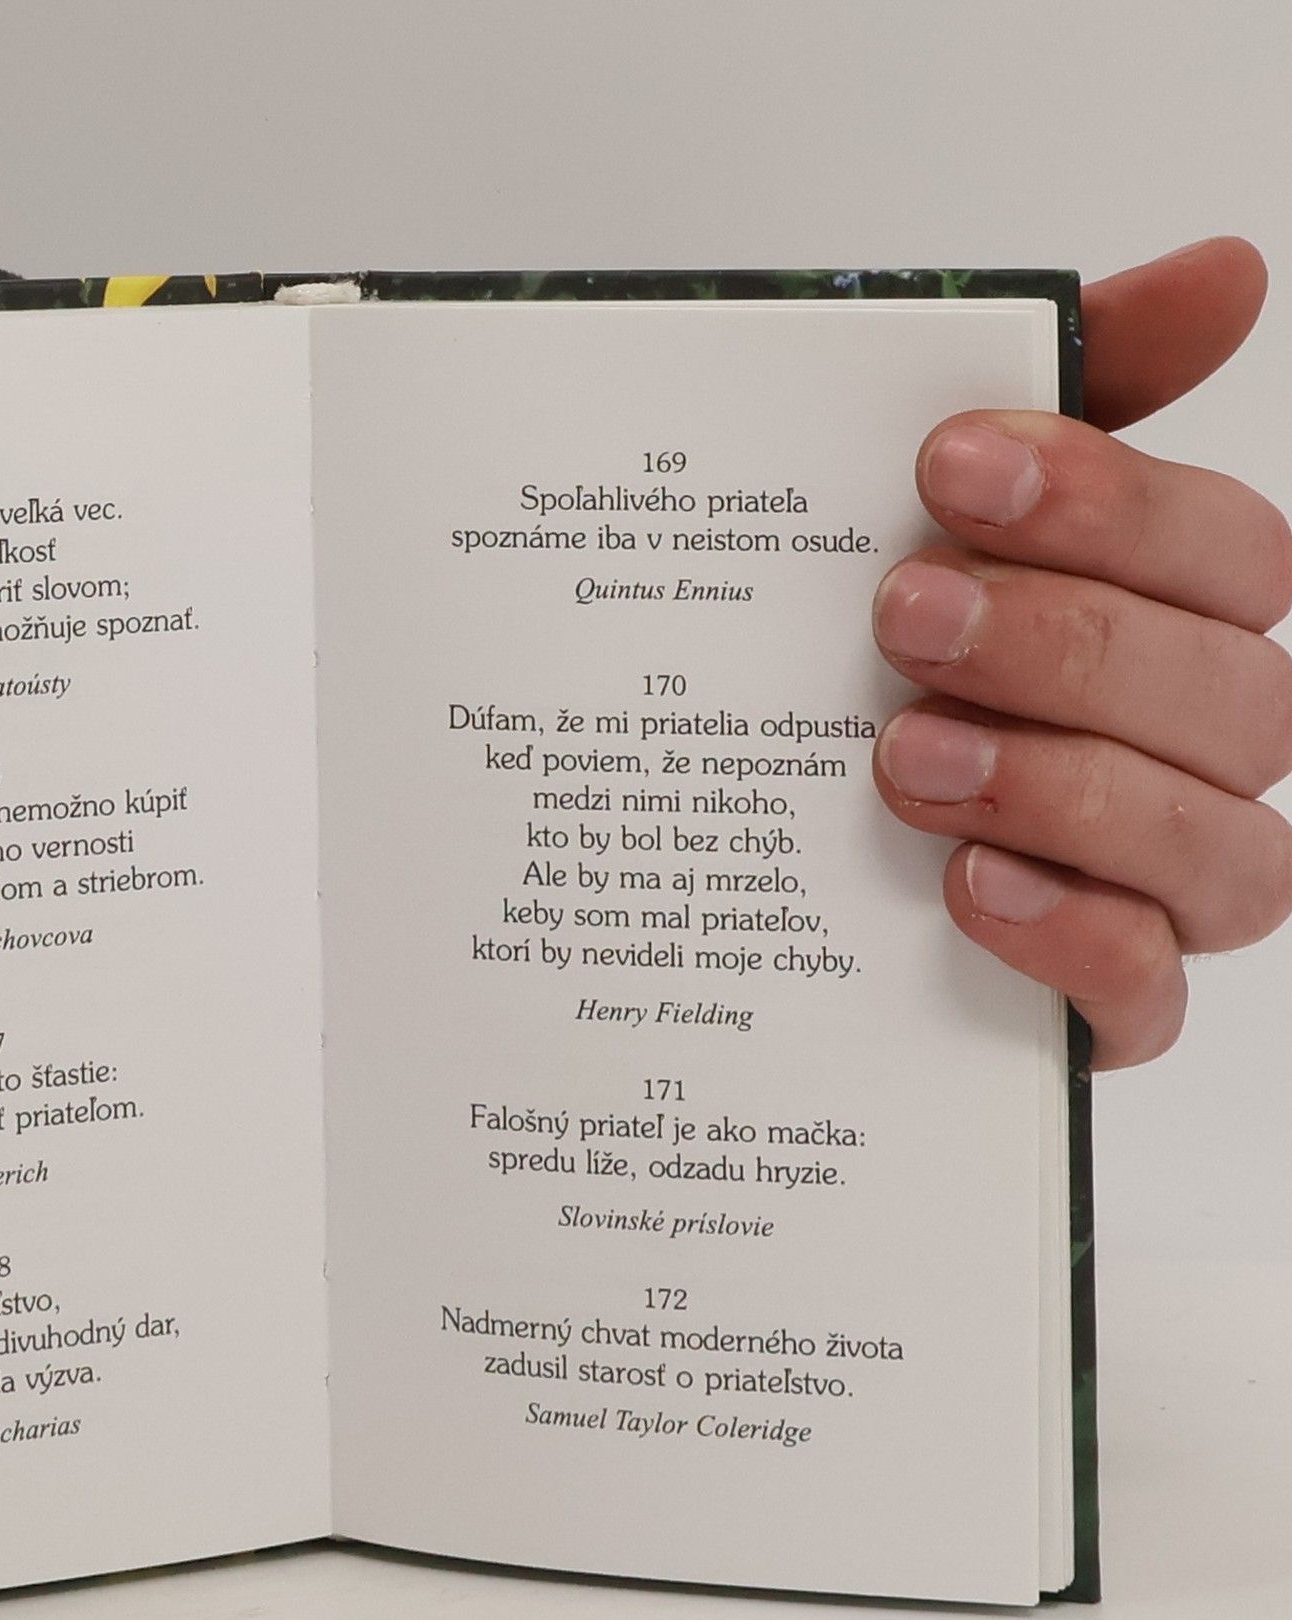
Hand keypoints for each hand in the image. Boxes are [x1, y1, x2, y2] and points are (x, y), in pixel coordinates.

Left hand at [873, 237, 1291, 1066]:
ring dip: (1068, 791)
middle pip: (1228, 695)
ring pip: (1219, 850)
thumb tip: (1226, 272)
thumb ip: (1076, 395)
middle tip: (901, 617)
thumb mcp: (931, 514)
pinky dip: (1076, 941)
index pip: (1228, 553)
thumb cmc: (868, 657)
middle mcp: (1197, 751)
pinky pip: (1150, 997)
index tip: (948, 464)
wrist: (736, 835)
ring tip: (904, 759)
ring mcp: (1161, 885)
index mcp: (1175, 621)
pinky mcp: (1103, 1001)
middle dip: (1066, 645)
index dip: (1109, 502)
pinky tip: (967, 889)